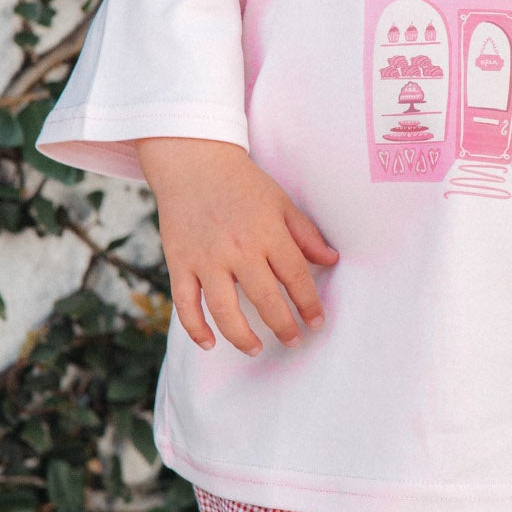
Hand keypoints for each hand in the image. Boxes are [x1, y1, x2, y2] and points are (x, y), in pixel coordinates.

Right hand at [135, 137, 338, 355]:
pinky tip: (210, 343)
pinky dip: (196, 329)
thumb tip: (331, 259)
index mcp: (268, 233)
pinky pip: (185, 305)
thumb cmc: (242, 183)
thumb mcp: (281, 202)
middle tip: (293, 341)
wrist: (192, 162)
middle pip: (265, 300)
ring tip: (257, 349)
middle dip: (284, 327)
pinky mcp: (180, 263)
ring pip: (225, 311)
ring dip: (243, 338)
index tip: (317, 322)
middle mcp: (238, 249)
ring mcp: (206, 258)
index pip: (296, 278)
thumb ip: (305, 234)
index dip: (309, 304)